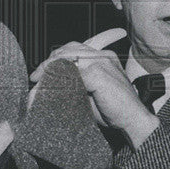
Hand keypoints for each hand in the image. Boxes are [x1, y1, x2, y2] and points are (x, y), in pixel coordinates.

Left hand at [30, 43, 158, 148]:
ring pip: (67, 59)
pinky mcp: (97, 74)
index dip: (56, 57)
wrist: (133, 121)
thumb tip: (52, 84)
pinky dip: (56, 81)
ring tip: (38, 81)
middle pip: (68, 50)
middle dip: (49, 62)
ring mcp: (101, 63)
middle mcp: (103, 56)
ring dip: (50, 70)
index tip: (41, 70)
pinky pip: (70, 74)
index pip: (74, 47)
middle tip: (36, 76)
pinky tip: (48, 89)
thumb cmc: (114, 110)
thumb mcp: (93, 92)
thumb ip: (76, 83)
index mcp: (105, 57)